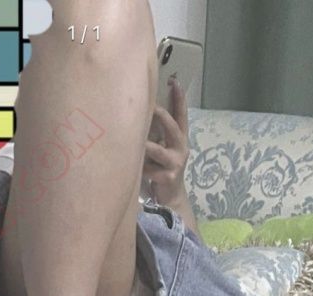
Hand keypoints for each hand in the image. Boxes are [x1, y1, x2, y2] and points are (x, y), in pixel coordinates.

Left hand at [144, 79, 189, 207]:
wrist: (170, 197)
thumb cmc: (162, 168)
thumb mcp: (162, 147)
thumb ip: (156, 132)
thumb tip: (141, 109)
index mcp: (180, 138)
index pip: (181, 115)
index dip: (179, 98)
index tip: (175, 80)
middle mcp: (180, 148)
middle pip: (172, 127)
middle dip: (162, 116)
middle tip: (151, 106)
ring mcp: (175, 163)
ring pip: (158, 150)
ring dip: (146, 145)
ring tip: (135, 141)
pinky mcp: (168, 177)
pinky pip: (149, 170)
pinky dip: (140, 168)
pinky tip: (131, 168)